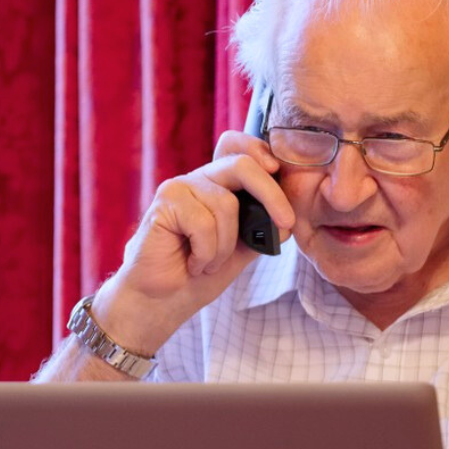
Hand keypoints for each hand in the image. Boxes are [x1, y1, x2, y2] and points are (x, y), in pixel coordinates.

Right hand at [91, 132, 294, 354]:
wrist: (161, 301)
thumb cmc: (197, 276)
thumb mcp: (240, 253)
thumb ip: (262, 234)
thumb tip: (287, 224)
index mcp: (218, 185)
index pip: (237, 148)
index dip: (258, 149)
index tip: (278, 170)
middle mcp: (199, 181)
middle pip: (242, 165)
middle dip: (271, 194)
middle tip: (286, 223)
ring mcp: (180, 188)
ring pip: (226, 205)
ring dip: (224, 247)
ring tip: (208, 264)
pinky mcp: (164, 203)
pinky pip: (203, 223)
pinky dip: (206, 253)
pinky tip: (193, 263)